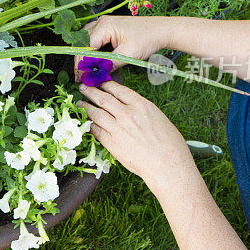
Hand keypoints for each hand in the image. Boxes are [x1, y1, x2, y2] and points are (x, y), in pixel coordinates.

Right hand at [74, 16, 169, 80]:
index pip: (85, 47)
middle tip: (83, 76)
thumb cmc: (148, 38)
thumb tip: (96, 74)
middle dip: (82, 60)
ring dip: (87, 55)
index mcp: (104, 26)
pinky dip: (93, 49)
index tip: (80, 77)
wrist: (161, 30)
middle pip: (83, 43)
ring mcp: (104, 23)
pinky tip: (96, 60)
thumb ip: (108, 65)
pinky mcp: (108, 27)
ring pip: (87, 41)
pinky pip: (94, 38)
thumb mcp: (127, 55)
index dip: (81, 64)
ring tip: (88, 70)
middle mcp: (101, 22)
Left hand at [78, 80, 195, 192]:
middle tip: (83, 88)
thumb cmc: (170, 144)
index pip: (119, 90)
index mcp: (142, 105)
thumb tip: (128, 108)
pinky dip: (90, 125)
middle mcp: (127, 114)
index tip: (101, 83)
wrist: (167, 165)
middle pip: (103, 99)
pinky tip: (87, 122)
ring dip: (85, 107)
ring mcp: (117, 128)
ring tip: (80, 104)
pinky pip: (96, 130)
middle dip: (91, 92)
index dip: (107, 85)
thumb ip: (141, 111)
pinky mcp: (111, 143)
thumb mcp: (158, 118)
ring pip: (96, 113)